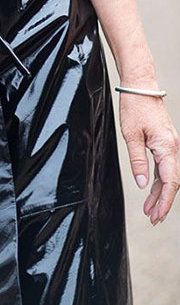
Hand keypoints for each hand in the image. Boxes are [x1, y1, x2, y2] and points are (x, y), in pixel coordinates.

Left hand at [119, 91, 179, 224]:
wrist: (141, 86)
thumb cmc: (135, 107)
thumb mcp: (131, 135)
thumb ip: (137, 161)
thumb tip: (142, 185)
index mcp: (166, 147)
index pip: (170, 182)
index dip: (164, 202)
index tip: (156, 216)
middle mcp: (173, 147)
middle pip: (172, 182)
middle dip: (163, 202)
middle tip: (152, 218)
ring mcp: (170, 144)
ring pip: (169, 175)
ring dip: (161, 192)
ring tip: (149, 209)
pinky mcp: (165, 141)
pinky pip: (165, 165)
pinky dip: (160, 179)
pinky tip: (151, 189)